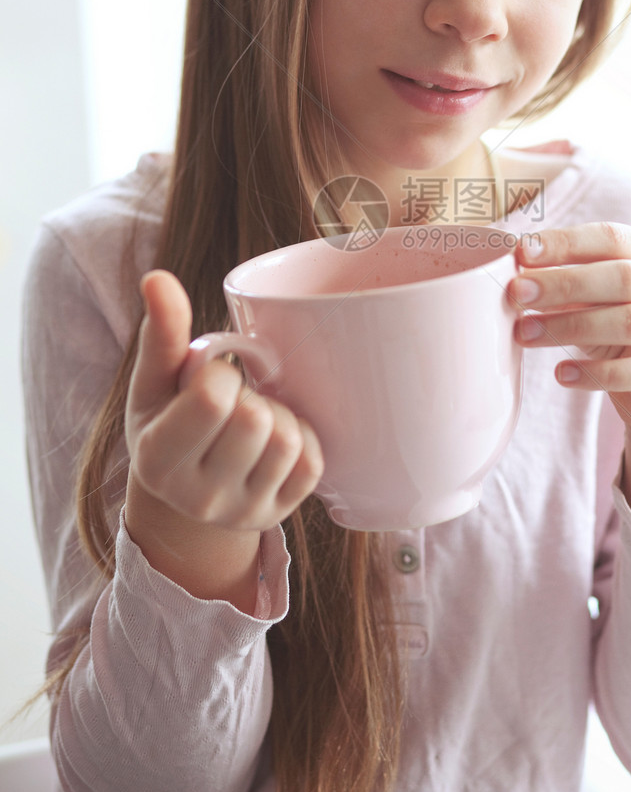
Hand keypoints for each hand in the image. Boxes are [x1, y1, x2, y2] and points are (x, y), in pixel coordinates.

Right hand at [126, 270, 323, 531]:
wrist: (186, 488)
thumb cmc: (169, 417)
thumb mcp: (156, 380)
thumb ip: (162, 331)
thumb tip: (157, 278)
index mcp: (156, 458)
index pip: (212, 400)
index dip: (220, 374)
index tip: (210, 380)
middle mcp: (198, 498)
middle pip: (256, 421)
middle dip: (249, 396)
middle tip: (234, 401)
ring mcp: (241, 512)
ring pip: (288, 442)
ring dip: (278, 416)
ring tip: (254, 419)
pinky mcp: (279, 513)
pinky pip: (313, 463)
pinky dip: (302, 440)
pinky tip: (275, 440)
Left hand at [510, 222, 630, 442]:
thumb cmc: (620, 327)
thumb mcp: (598, 297)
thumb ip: (567, 280)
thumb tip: (514, 270)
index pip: (613, 238)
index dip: (567, 243)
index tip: (522, 252)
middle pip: (623, 278)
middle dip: (565, 283)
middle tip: (517, 293)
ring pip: (630, 322)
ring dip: (570, 326)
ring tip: (525, 333)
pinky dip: (596, 373)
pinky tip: (561, 373)